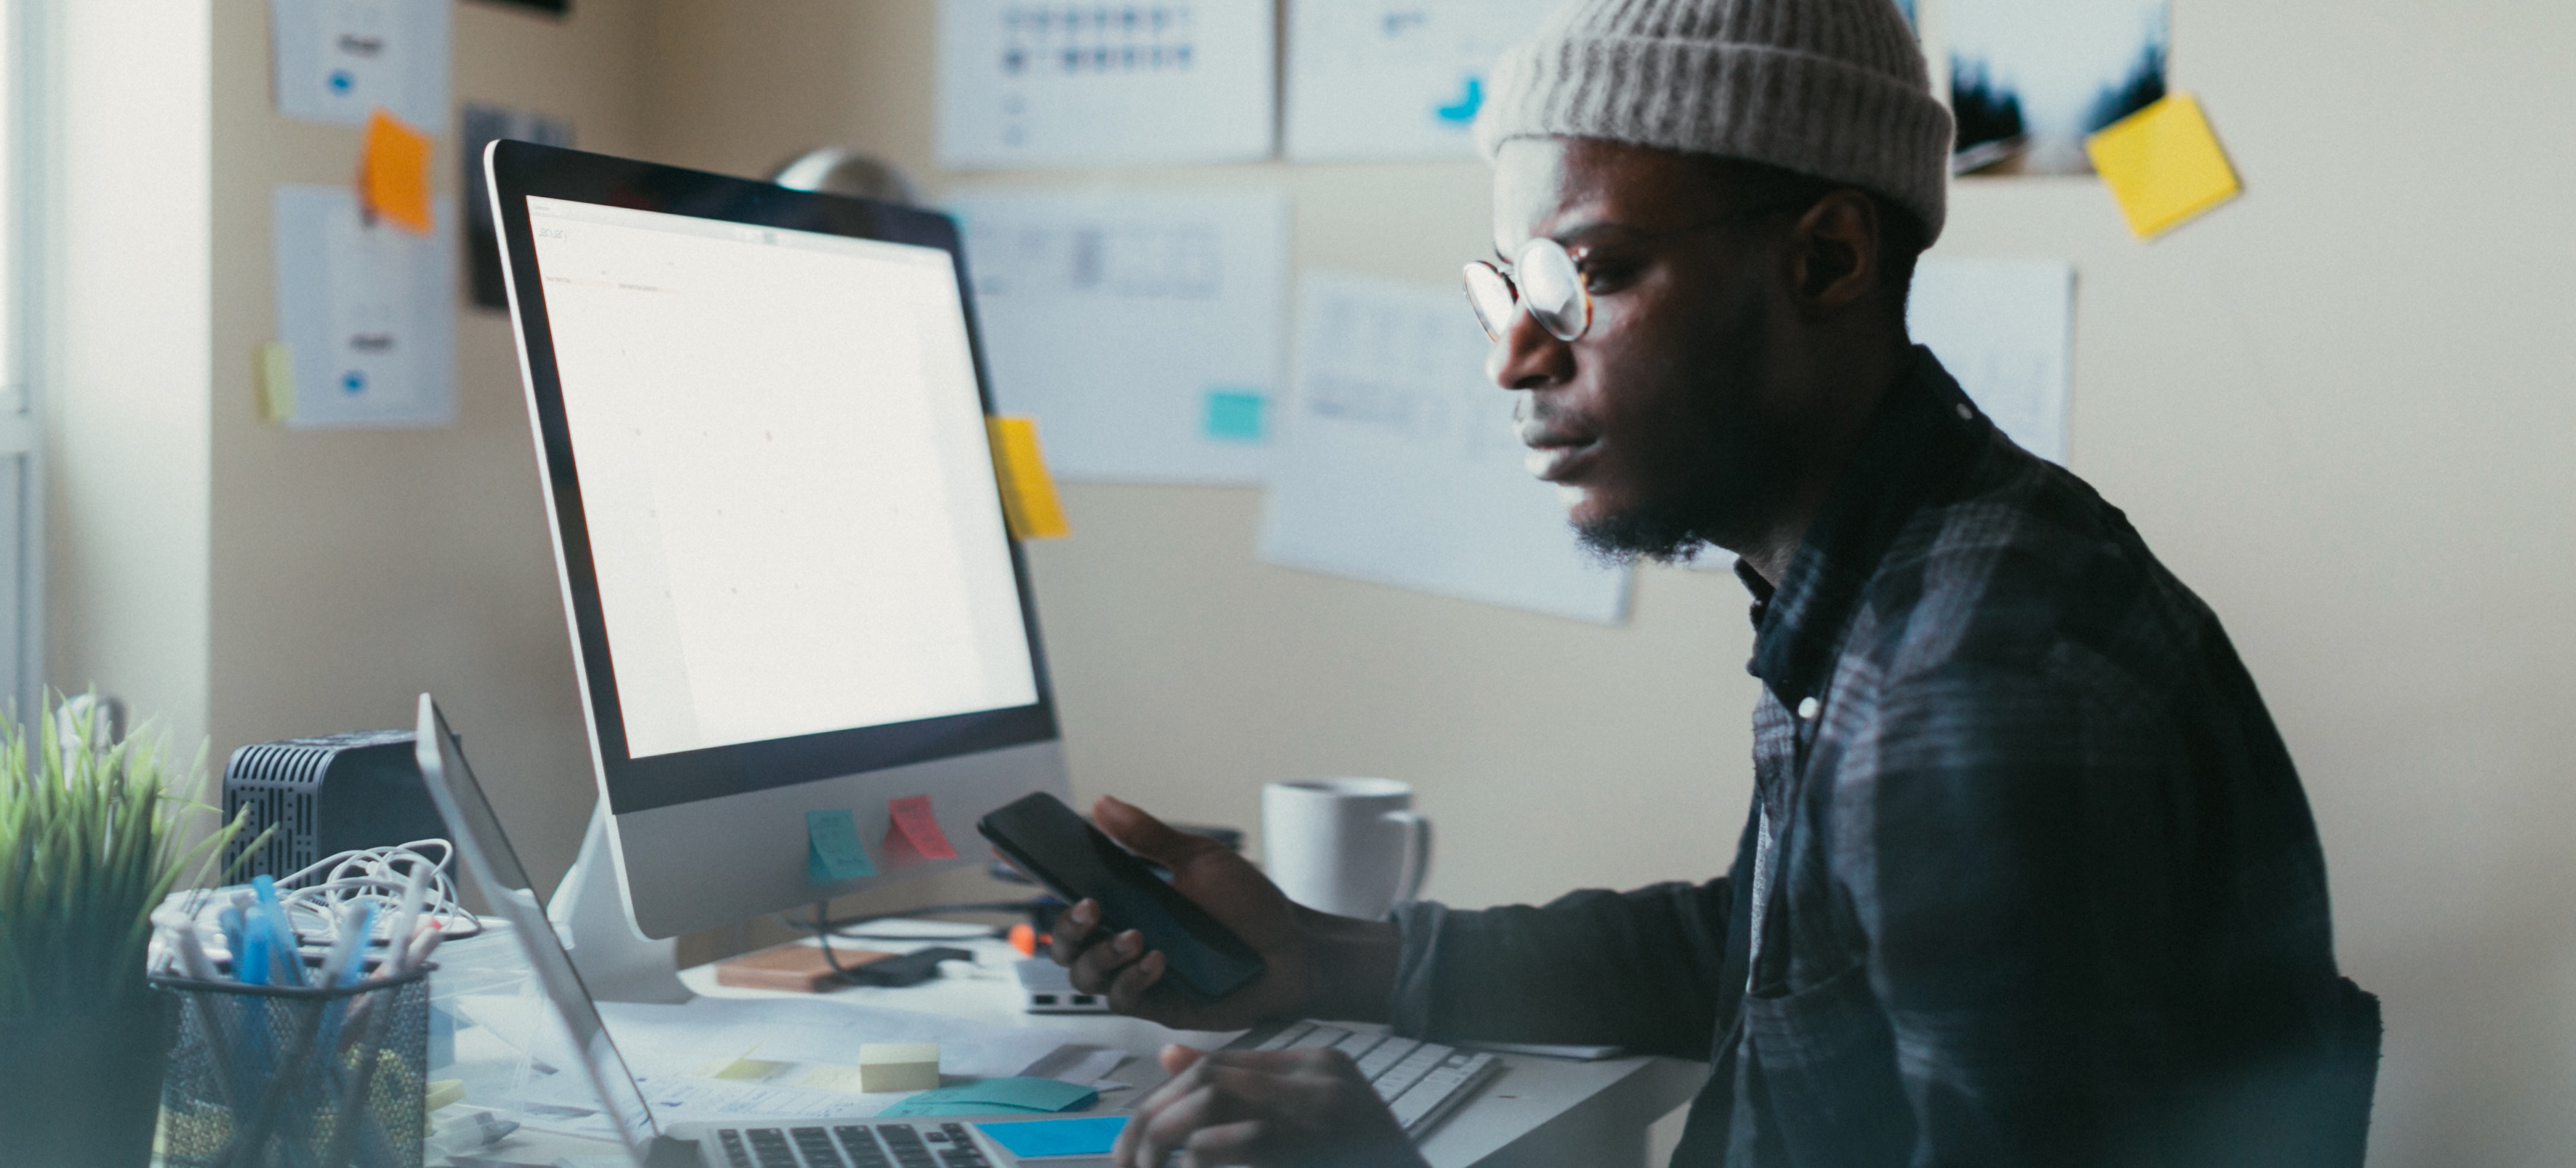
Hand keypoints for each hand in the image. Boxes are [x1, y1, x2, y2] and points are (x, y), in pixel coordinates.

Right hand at [1044, 797, 1396, 1032]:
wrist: (1293, 949)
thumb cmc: (1249, 906)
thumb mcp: (1200, 860)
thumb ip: (1149, 837)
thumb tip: (1102, 804)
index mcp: (1128, 902)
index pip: (1070, 891)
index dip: (1037, 875)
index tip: (1010, 848)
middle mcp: (1124, 940)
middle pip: (1064, 942)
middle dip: (1066, 926)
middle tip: (1091, 906)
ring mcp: (1138, 975)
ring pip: (1084, 975)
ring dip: (1100, 954)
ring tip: (1135, 934)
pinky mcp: (1158, 1004)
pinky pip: (1123, 999)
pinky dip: (1132, 978)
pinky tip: (1157, 959)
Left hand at [1116, 1044, 1424, 1167]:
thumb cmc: (1359, 1165)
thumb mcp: (1313, 1124)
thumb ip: (1251, 1089)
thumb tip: (1168, 1057)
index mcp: (1323, 1067)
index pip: (1225, 1063)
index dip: (1172, 1096)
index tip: (1145, 1130)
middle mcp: (1320, 1080)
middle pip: (1209, 1078)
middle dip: (1156, 1117)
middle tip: (1130, 1158)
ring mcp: (1317, 1113)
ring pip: (1208, 1101)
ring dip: (1164, 1138)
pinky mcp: (1303, 1147)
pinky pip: (1221, 1146)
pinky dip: (1192, 1163)